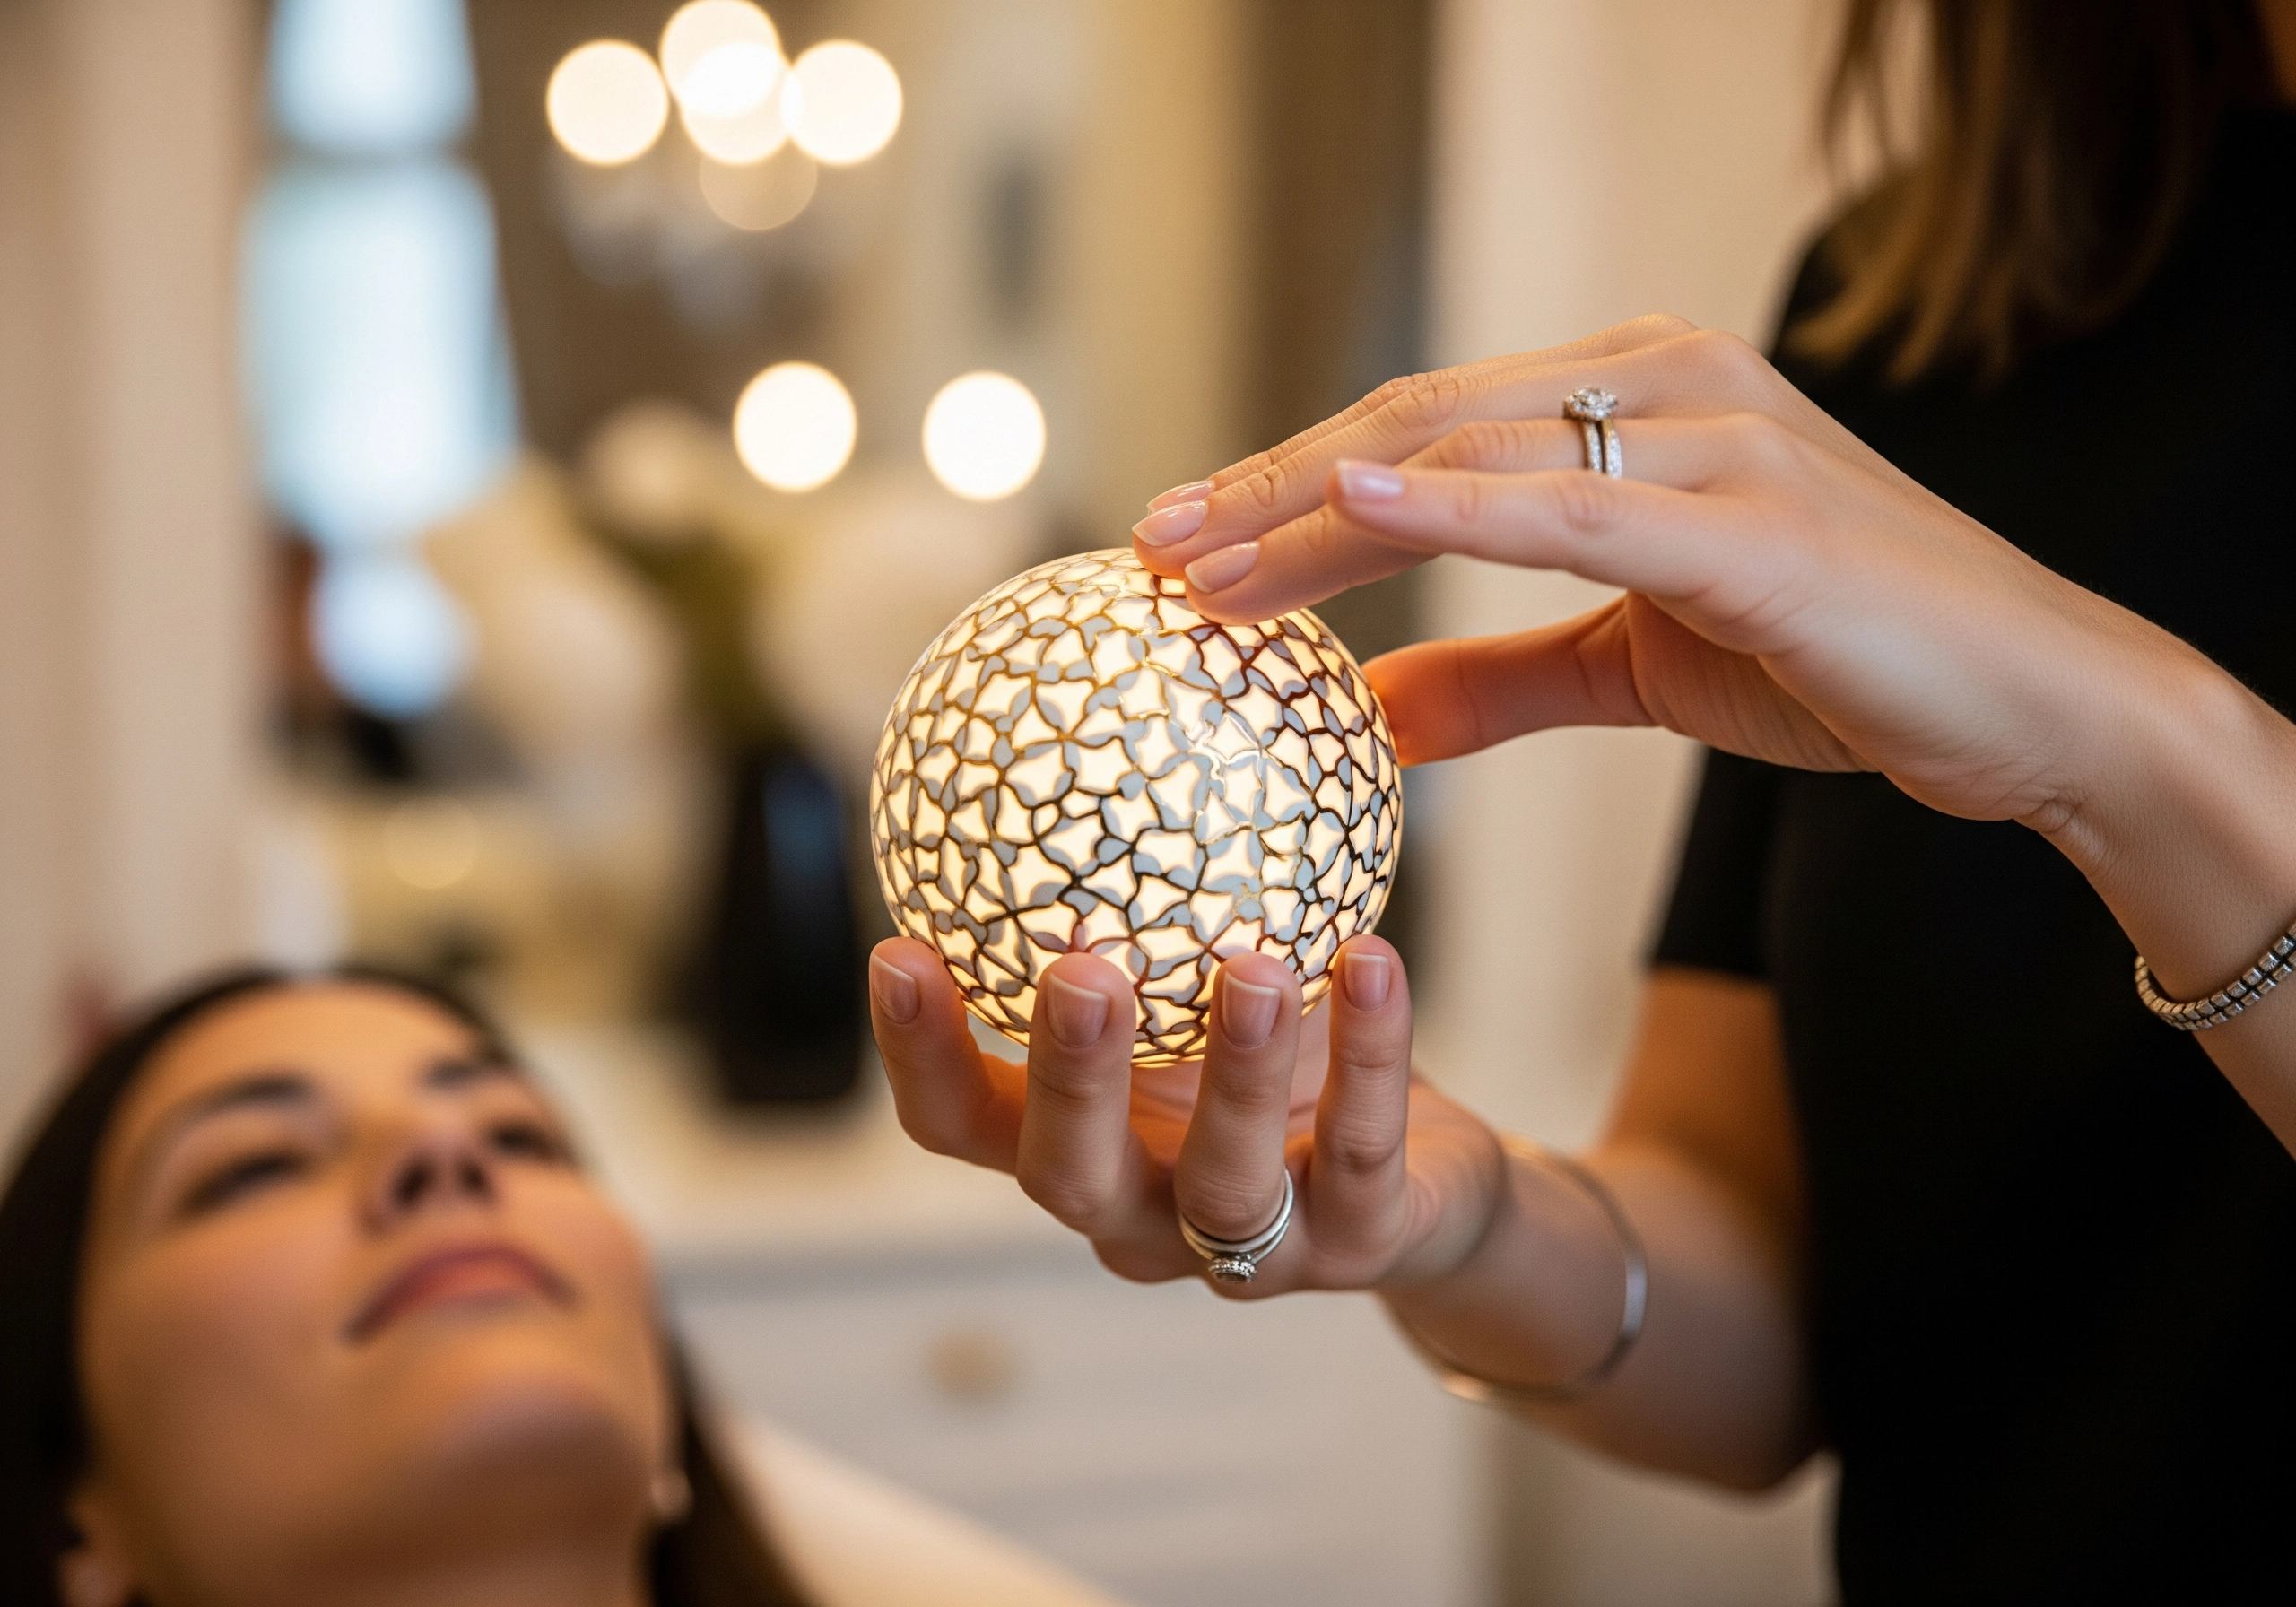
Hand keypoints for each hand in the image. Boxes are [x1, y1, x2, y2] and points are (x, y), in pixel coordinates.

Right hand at [867, 935, 1504, 1295]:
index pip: (959, 1123)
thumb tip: (1129, 683)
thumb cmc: (1290, 1055)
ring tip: (1253, 966)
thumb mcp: (1208, 972)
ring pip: (1225, 1185)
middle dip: (1067, 1079)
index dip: (920, 1054)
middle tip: (1079, 973)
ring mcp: (1254, 1251)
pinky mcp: (1364, 1249)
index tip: (899, 947)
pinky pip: (1362, 1152)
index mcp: (1077, 1142)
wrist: (1434, 1181)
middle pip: (1067, 1177)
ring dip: (1235, 1074)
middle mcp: (1143, 1212)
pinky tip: (1372, 961)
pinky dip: (1368, 1054)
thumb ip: (1150, 885)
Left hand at [1131, 315, 2214, 836]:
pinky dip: (1452, 508)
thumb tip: (1372, 715)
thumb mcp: (1634, 669)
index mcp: (1629, 399)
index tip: (1175, 545)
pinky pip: (1574, 507)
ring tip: (1198, 565)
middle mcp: (1661, 383)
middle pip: (1414, 424)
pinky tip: (1346, 512)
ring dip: (1317, 512)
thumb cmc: (1838, 660)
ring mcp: (1711, 437)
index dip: (1289, 487)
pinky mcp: (1755, 521)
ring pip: (1467, 456)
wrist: (2029, 704)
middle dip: (1269, 490)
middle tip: (1146, 549)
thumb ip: (1502, 677)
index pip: (1418, 431)